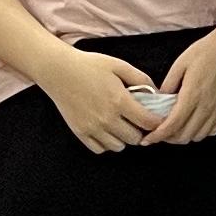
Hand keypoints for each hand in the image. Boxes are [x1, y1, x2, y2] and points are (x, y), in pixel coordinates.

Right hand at [40, 45, 160, 153]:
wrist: (59, 71)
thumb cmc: (90, 65)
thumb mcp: (120, 66)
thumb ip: (141, 79)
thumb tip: (157, 93)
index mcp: (119, 101)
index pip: (148, 122)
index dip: (156, 122)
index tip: (155, 117)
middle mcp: (106, 118)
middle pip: (135, 138)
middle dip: (141, 130)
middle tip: (138, 120)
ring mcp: (92, 128)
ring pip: (118, 146)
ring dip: (124, 138)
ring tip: (122, 124)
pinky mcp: (80, 132)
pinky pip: (100, 149)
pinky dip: (107, 143)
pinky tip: (107, 129)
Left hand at [141, 23, 215, 144]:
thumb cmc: (205, 51)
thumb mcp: (179, 64)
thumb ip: (168, 85)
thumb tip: (159, 101)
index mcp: (192, 95)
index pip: (172, 125)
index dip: (158, 136)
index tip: (147, 140)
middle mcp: (207, 106)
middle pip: (185, 135)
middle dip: (169, 138)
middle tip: (160, 132)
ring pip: (199, 136)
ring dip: (185, 136)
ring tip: (176, 128)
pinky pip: (213, 130)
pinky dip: (201, 132)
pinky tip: (194, 123)